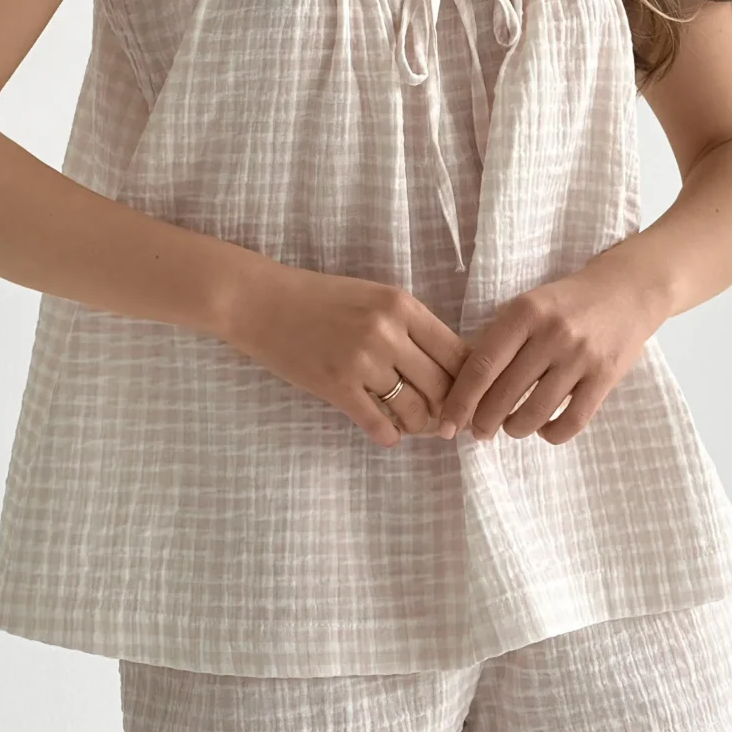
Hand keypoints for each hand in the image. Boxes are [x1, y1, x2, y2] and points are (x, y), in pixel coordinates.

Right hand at [225, 262, 470, 447]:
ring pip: (415, 409)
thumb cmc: (319, 298)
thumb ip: (410, 326)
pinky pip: (378, 424)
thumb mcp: (374, 297)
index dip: (470, 382)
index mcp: (402, 305)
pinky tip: (389, 434)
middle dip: (450, 410)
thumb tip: (450, 366)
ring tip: (416, 426)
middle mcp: (388, 332)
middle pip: (442, 386)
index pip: (457, 352)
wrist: (261, 301)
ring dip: (421, 425)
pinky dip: (390, 435)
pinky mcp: (336, 386)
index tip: (471, 398)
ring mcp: (362, 361)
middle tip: (449, 423)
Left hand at [437, 254, 664, 445]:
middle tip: (478, 431)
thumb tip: (463, 388)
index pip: (482, 366)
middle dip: (483, 422)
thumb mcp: (528, 305)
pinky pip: (571, 422)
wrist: (627, 290)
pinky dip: (551, 434)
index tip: (445, 424)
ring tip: (511, 427)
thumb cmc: (567, 303)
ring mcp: (581, 357)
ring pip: (536, 413)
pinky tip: (544, 428)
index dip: (460, 401)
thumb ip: (499, 339)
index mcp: (524, 312)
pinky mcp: (605, 377)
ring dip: (516, 429)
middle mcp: (552, 334)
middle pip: (504, 395)